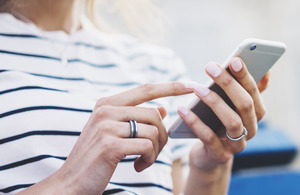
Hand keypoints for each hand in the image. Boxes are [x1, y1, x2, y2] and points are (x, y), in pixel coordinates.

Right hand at [21, 82, 193, 193]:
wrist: (71, 182)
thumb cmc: (96, 156)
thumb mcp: (114, 132)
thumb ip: (136, 117)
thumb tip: (162, 109)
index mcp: (107, 103)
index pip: (146, 89)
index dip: (171, 86)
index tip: (191, 85)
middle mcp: (106, 110)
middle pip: (154, 114)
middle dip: (162, 135)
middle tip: (154, 151)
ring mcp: (107, 126)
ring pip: (153, 130)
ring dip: (155, 150)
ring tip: (144, 160)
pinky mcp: (111, 145)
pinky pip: (147, 146)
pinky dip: (149, 160)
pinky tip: (138, 167)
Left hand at [178, 57, 267, 171]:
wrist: (209, 155)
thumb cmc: (219, 123)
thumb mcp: (232, 107)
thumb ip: (244, 89)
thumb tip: (264, 69)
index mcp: (255, 114)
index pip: (254, 92)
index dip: (244, 76)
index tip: (233, 60)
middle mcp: (250, 129)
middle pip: (245, 104)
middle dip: (228, 84)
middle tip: (210, 67)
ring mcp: (237, 144)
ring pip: (232, 121)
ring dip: (214, 102)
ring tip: (198, 88)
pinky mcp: (220, 155)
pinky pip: (208, 137)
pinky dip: (195, 122)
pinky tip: (182, 109)